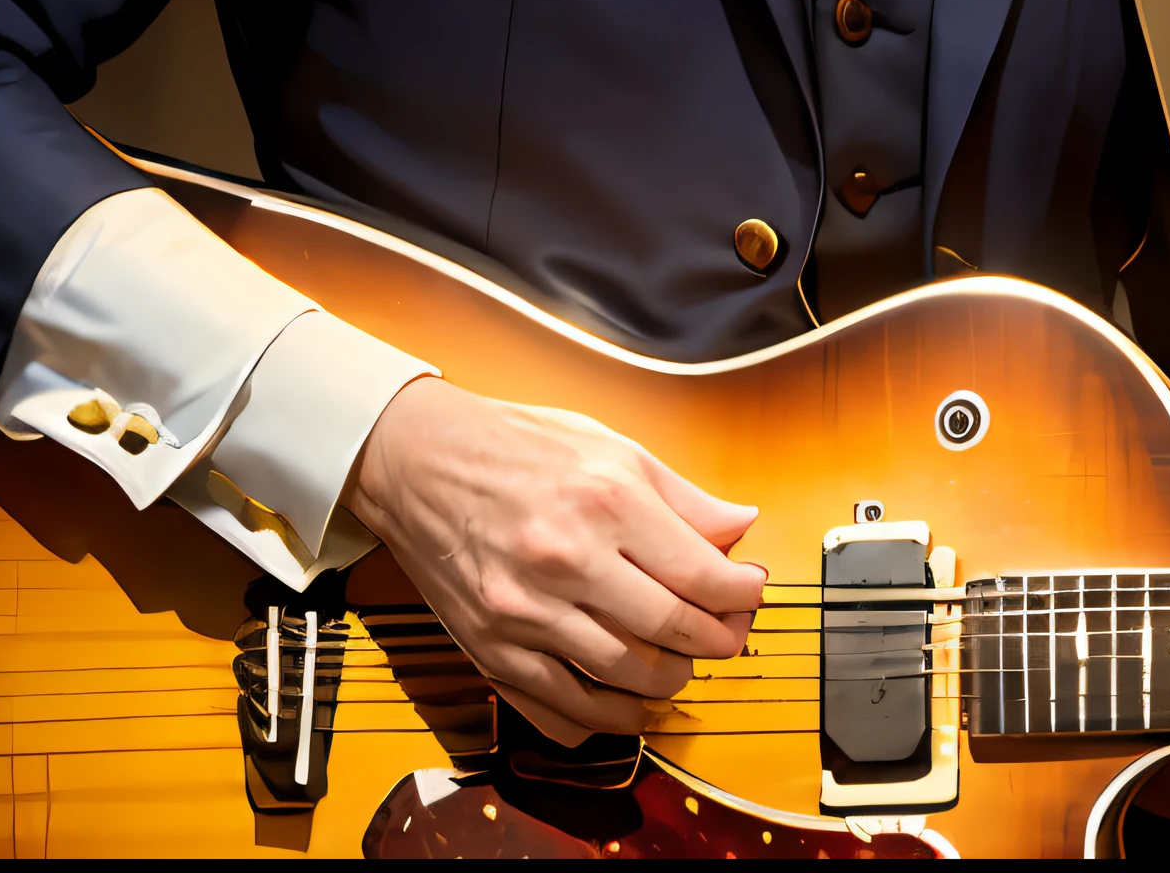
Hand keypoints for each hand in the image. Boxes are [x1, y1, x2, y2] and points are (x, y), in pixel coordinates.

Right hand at [341, 376, 766, 744]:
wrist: (419, 463)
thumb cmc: (518, 449)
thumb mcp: (614, 449)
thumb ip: (684, 497)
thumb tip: (740, 527)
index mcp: (606, 502)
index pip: (701, 573)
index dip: (741, 594)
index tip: (750, 594)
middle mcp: (566, 559)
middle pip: (669, 629)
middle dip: (716, 641)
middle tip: (728, 637)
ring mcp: (524, 610)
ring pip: (622, 677)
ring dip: (667, 683)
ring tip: (682, 667)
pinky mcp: (490, 647)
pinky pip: (559, 706)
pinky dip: (604, 719)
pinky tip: (628, 707)